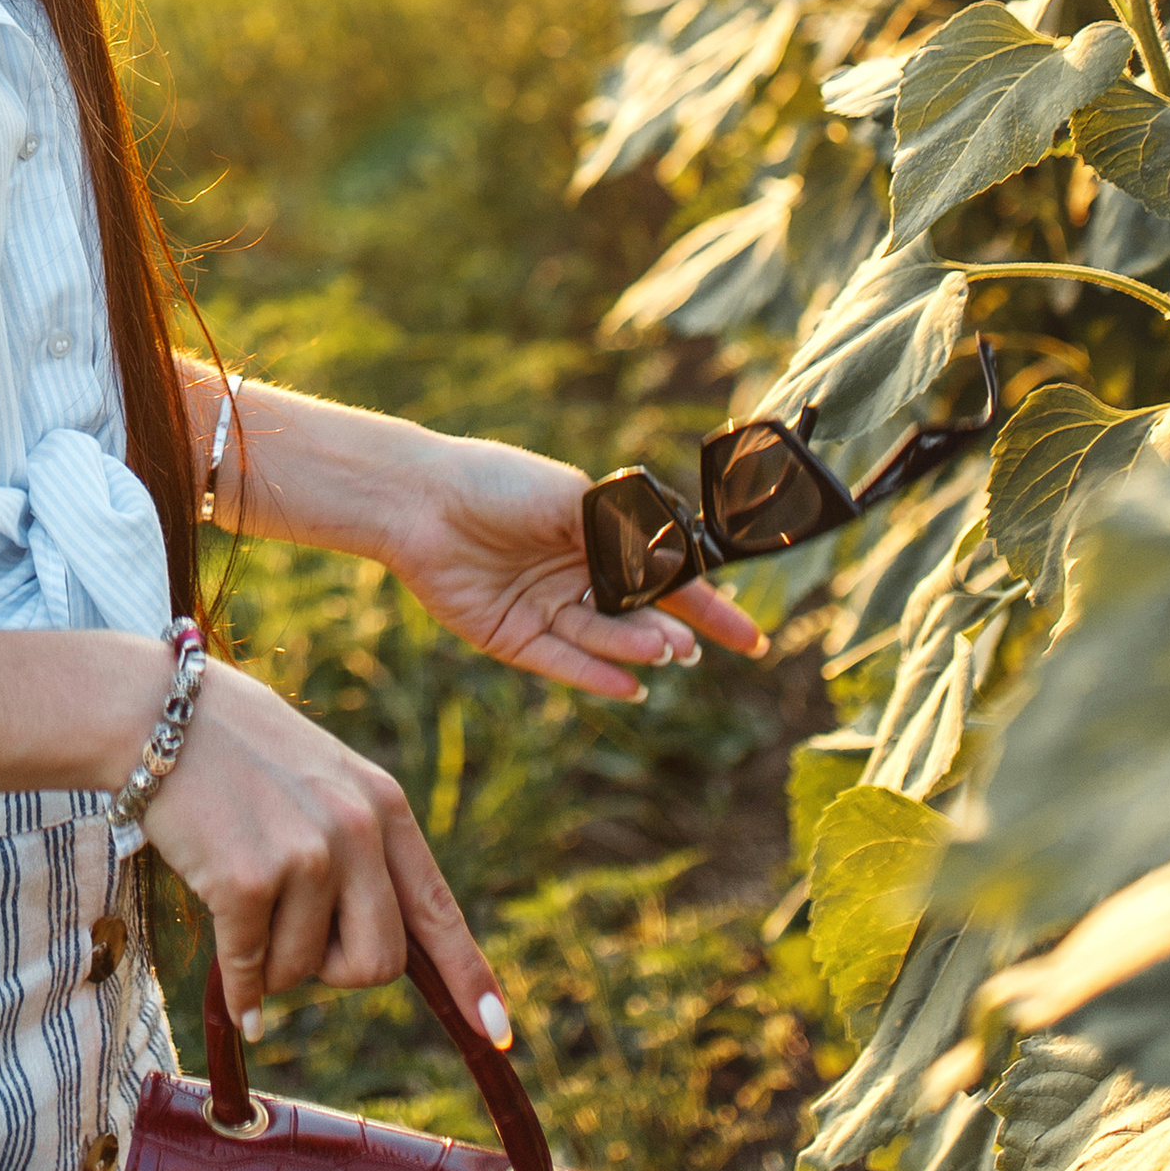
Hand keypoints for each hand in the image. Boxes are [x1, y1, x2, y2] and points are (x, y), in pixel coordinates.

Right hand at [139, 655, 506, 1048]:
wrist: (155, 713)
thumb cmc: (234, 748)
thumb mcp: (321, 778)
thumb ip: (357, 846)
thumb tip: (377, 951)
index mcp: (383, 804)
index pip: (438, 908)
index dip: (469, 977)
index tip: (499, 1034)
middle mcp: (356, 830)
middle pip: (378, 964)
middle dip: (335, 970)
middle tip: (290, 934)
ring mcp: (305, 856)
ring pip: (304, 972)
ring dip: (270, 961)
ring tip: (237, 893)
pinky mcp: (248, 881)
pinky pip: (251, 974)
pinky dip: (239, 989)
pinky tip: (229, 982)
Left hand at [386, 433, 768, 700]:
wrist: (421, 503)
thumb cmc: (499, 485)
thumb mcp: (573, 501)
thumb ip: (625, 537)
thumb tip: (679, 569)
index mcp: (597, 537)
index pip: (665, 578)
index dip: (708, 609)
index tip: (748, 638)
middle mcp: (575, 577)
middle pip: (639, 616)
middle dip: (671, 633)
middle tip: (689, 645)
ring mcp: (545, 610)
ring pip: (604, 639)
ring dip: (636, 648)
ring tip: (663, 651)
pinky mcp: (513, 638)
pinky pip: (563, 663)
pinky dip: (596, 675)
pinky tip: (630, 685)